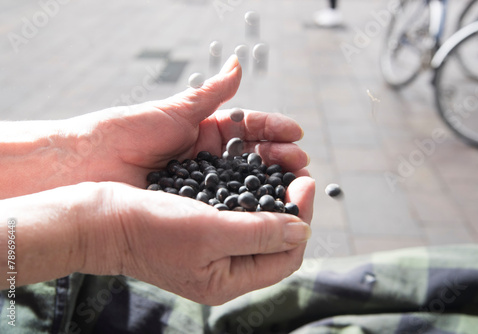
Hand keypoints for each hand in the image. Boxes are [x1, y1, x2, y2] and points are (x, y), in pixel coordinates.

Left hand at [64, 55, 307, 187]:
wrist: (85, 165)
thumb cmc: (123, 131)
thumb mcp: (173, 111)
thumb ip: (211, 94)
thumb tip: (239, 63)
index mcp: (204, 131)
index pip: (249, 128)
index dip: (273, 130)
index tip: (296, 134)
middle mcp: (206, 157)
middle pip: (253, 157)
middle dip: (279, 157)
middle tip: (300, 162)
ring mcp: (200, 182)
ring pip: (243, 181)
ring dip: (270, 180)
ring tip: (293, 181)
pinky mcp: (190, 204)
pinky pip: (223, 204)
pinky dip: (246, 204)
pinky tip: (265, 205)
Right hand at [80, 175, 314, 304]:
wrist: (102, 217)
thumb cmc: (151, 227)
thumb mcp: (210, 231)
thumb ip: (260, 232)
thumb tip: (304, 231)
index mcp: (228, 280)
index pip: (285, 257)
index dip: (303, 219)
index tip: (306, 182)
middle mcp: (223, 267)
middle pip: (275, 240)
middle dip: (292, 205)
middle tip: (299, 171)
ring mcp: (212, 247)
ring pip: (258, 222)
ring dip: (274, 194)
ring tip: (281, 166)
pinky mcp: (201, 226)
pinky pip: (236, 210)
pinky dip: (250, 191)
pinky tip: (254, 171)